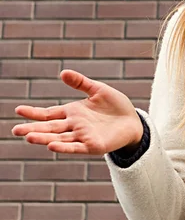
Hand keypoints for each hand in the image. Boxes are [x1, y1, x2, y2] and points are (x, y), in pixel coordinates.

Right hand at [11, 69, 142, 154]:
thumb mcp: (98, 90)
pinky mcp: (93, 146)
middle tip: (16, 130)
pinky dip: (64, 146)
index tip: (18, 110)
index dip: (34, 113)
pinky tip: (52, 145)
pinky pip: (76, 147)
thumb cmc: (116, 106)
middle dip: (33, 129)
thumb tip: (63, 73)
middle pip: (50, 128)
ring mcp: (82, 136)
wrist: (133, 121)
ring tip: (29, 137)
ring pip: (59, 138)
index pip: (49, 113)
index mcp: (73, 112)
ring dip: (44, 138)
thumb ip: (81, 83)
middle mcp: (74, 126)